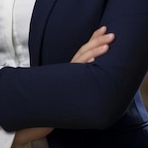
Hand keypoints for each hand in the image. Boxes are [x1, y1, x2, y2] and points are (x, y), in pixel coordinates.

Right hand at [12, 27, 113, 147]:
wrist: (36, 119)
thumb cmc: (56, 105)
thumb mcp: (72, 88)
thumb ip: (80, 80)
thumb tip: (96, 72)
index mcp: (71, 69)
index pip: (84, 50)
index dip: (94, 39)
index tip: (103, 29)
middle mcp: (68, 72)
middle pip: (83, 52)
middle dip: (97, 42)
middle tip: (111, 34)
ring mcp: (67, 80)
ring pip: (81, 62)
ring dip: (94, 52)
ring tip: (107, 46)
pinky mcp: (65, 89)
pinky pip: (75, 77)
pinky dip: (84, 68)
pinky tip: (93, 63)